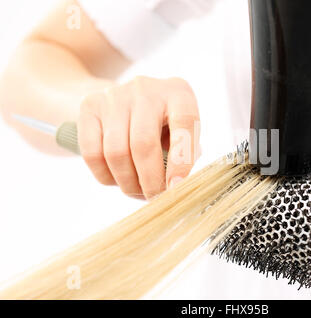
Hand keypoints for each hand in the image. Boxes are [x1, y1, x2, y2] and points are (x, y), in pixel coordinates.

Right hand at [78, 76, 199, 199]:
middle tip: (154, 198)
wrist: (123, 102)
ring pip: (116, 153)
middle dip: (150, 181)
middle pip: (143, 144)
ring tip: (137, 189)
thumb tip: (176, 186)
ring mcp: (115, 96)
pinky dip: (105, 176)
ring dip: (127, 182)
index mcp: (178, 93)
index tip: (176, 187)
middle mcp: (146, 89)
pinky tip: (117, 179)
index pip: (184, 124)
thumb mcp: (181, 133)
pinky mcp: (90, 106)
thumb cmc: (162, 125)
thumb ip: (185, 155)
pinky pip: (92, 154)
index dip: (181, 160)